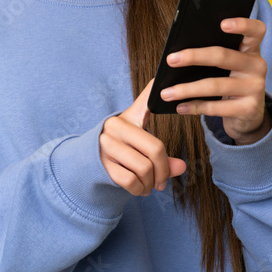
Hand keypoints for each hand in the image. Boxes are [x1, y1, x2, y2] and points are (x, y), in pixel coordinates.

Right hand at [100, 77, 186, 195]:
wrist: (90, 161)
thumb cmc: (123, 149)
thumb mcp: (141, 144)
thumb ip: (162, 154)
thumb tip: (181, 167)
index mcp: (129, 117)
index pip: (145, 103)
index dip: (153, 91)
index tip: (162, 81)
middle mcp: (116, 127)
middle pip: (155, 149)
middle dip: (164, 171)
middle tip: (163, 181)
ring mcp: (107, 146)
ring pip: (144, 168)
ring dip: (151, 184)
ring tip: (150, 186)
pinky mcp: (102, 164)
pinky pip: (130, 181)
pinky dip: (139, 190)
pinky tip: (140, 189)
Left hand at [157, 17, 271, 144]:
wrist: (250, 115)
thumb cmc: (233, 82)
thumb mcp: (231, 67)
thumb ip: (215, 55)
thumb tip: (179, 54)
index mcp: (252, 49)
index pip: (255, 30)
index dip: (242, 24)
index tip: (222, 23)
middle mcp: (257, 66)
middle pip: (223, 56)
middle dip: (193, 57)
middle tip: (171, 59)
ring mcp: (255, 88)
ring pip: (215, 85)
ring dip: (186, 89)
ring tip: (166, 92)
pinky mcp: (249, 109)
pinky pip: (216, 107)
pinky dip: (194, 106)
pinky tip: (180, 106)